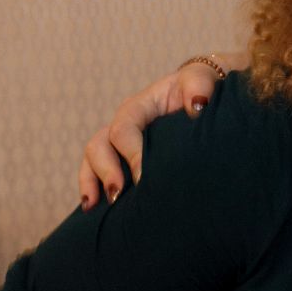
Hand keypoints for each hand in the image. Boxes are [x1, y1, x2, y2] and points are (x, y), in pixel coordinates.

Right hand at [77, 52, 246, 209]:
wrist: (200, 95)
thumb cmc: (198, 88)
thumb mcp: (200, 81)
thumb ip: (198, 87)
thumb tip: (197, 106)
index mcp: (139, 106)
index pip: (124, 128)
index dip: (131, 153)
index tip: (143, 177)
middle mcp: (123, 123)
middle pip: (100, 144)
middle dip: (105, 170)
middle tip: (117, 195)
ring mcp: (119, 141)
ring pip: (92, 159)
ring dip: (91, 182)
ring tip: (93, 206)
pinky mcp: (122, 157)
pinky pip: (97, 171)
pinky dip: (92, 187)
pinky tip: (91, 209)